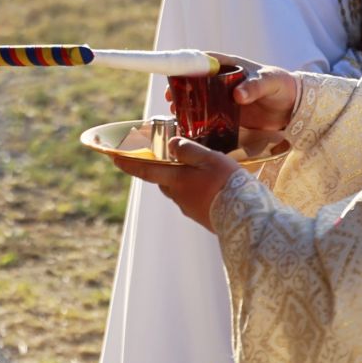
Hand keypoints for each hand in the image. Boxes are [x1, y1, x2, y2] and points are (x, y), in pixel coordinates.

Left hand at [113, 138, 242, 232]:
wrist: (248, 218)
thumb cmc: (228, 185)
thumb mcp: (209, 159)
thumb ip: (188, 150)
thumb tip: (171, 144)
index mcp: (177, 180)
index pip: (146, 170)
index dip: (129, 164)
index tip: (114, 158)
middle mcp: (179, 196)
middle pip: (164, 180)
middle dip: (163, 170)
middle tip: (170, 159)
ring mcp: (191, 209)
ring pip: (180, 190)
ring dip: (184, 180)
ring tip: (200, 170)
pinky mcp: (204, 217)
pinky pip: (194, 199)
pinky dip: (198, 191)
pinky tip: (213, 186)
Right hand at [161, 54, 293, 130]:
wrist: (292, 108)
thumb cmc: (281, 86)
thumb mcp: (269, 82)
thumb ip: (254, 86)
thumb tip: (237, 95)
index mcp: (229, 65)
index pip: (203, 61)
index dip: (186, 66)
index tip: (174, 75)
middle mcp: (222, 81)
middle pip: (194, 81)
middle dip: (180, 88)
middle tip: (170, 99)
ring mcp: (223, 99)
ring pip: (198, 99)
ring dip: (186, 105)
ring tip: (176, 113)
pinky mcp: (226, 115)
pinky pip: (208, 117)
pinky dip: (197, 121)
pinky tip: (189, 127)